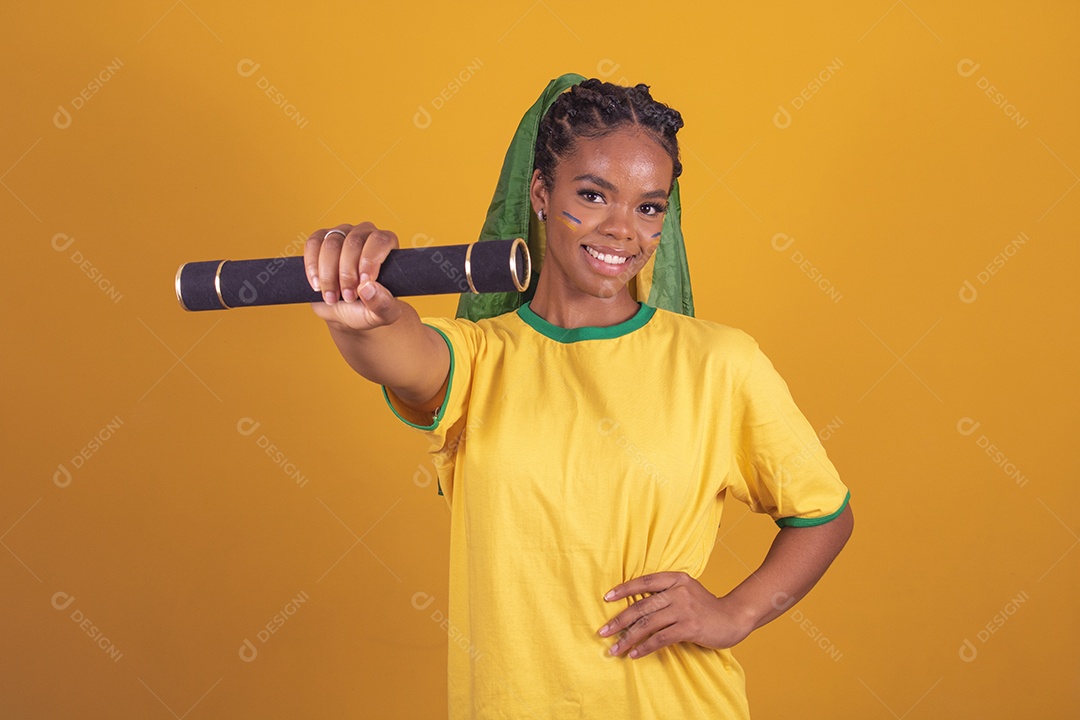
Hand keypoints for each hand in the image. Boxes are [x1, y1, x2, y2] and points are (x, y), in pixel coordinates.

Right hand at [303, 222, 404, 330]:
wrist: (347, 313)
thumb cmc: (369, 309)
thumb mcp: (384, 314)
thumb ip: (383, 304)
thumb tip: (368, 287)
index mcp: (386, 245)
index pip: (379, 241)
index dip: (369, 261)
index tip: (363, 283)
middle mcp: (365, 235)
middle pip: (353, 242)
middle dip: (347, 273)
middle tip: (348, 297)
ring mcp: (341, 235)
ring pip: (331, 244)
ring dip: (329, 275)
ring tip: (332, 297)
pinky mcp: (320, 240)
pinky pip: (313, 244)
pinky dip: (312, 267)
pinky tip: (317, 285)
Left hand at [598, 572, 753, 658]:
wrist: (733, 618)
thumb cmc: (705, 607)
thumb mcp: (687, 590)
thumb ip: (666, 592)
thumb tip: (636, 604)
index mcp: (676, 579)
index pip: (644, 581)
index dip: (624, 589)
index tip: (606, 598)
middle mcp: (678, 591)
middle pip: (641, 606)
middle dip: (619, 620)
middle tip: (603, 632)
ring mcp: (684, 609)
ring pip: (648, 624)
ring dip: (628, 638)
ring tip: (615, 649)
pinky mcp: (689, 627)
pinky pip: (661, 638)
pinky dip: (645, 647)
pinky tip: (634, 654)